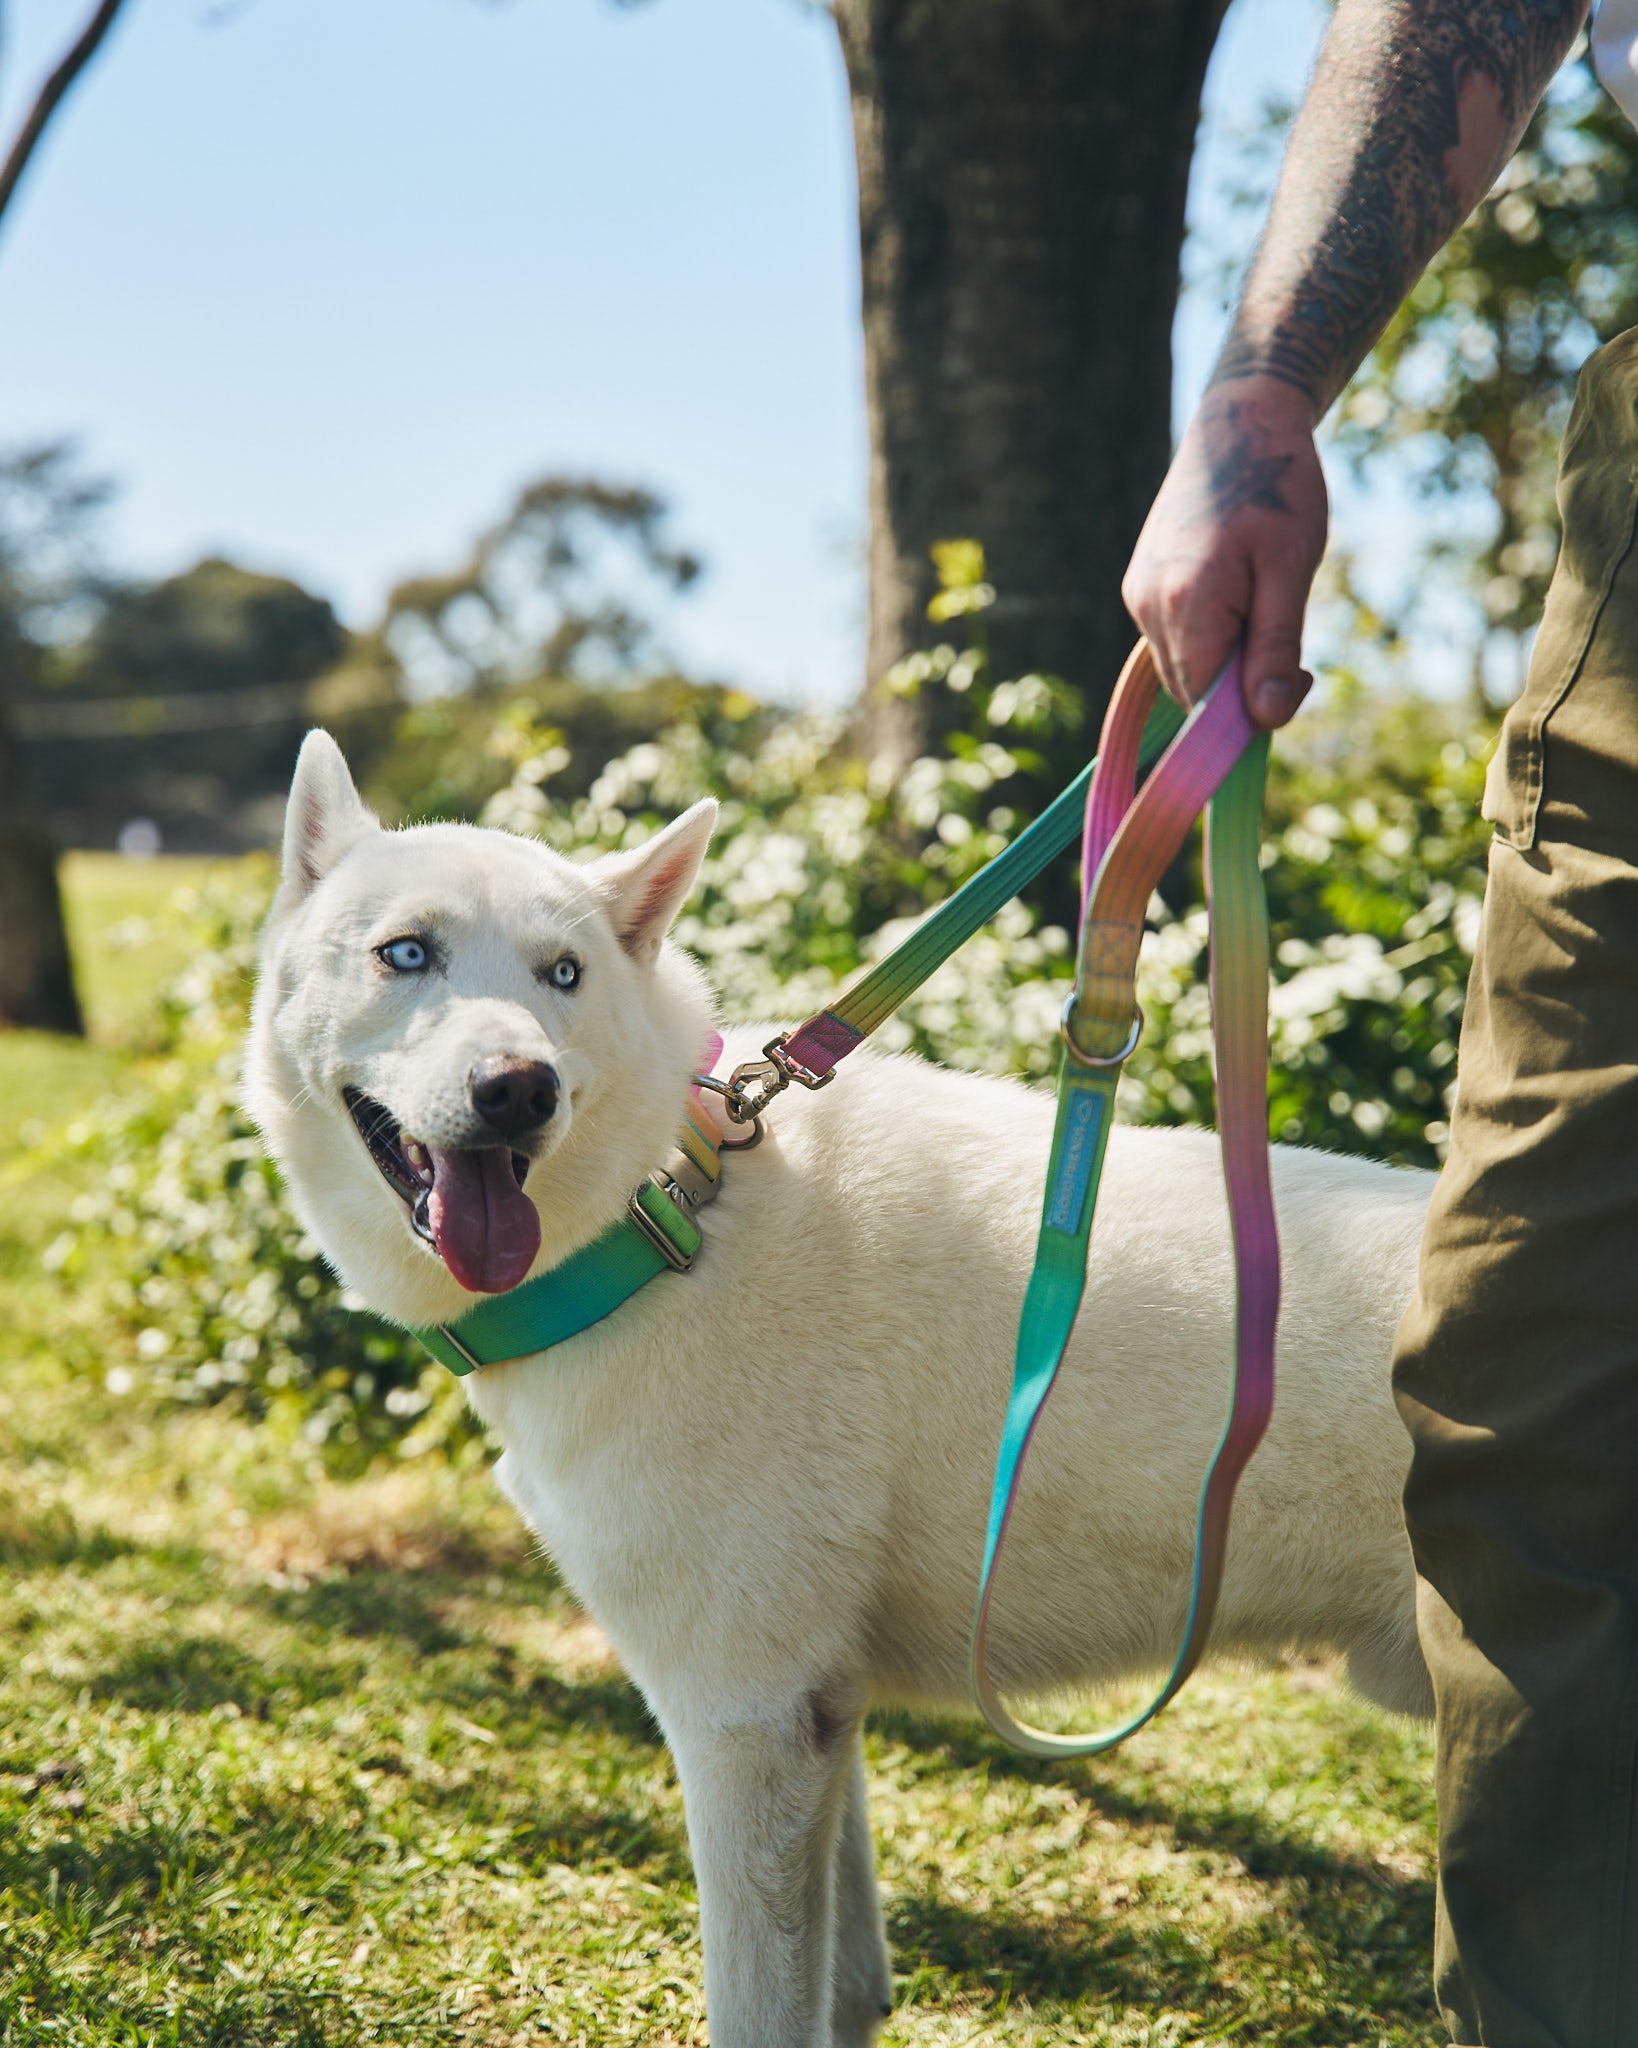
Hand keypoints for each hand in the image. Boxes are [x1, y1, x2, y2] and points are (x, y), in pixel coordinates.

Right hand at [1123, 376, 1327, 729]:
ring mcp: (1139, 595)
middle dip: (1238, 689)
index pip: (1205, 702)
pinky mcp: (1140, 585)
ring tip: (1263, 609)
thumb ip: (1275, 648)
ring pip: (1180, 668)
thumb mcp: (1291, 569)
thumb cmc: (1279, 489)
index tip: (1300, 679)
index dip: (1251, 708)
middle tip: (1292, 652)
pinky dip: (1207, 639)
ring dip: (1223, 662)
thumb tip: (1265, 719)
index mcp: (1186, 605)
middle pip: (1189, 690)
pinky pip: (1172, 640)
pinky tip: (1238, 598)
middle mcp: (1149, 606)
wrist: (1241, 423)